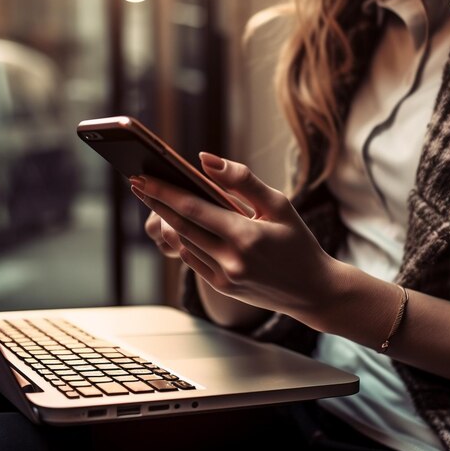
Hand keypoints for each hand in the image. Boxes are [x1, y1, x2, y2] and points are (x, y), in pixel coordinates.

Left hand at [130, 153, 341, 324]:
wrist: (312, 290)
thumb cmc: (298, 242)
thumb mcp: (279, 205)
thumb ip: (242, 180)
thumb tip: (205, 160)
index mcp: (246, 235)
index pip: (193, 208)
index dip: (163, 192)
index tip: (142, 178)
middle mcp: (231, 260)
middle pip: (180, 226)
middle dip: (156, 203)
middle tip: (137, 183)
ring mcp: (224, 277)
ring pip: (183, 243)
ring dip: (167, 221)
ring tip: (155, 200)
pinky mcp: (222, 288)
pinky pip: (192, 259)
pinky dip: (183, 240)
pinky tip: (178, 225)